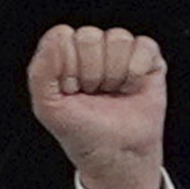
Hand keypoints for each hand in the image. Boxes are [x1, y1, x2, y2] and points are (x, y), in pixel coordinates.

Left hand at [26, 24, 166, 188]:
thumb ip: (41, 73)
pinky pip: (143, 45)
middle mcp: (92, 48)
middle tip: (93, 94)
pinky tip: (131, 88)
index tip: (71, 91)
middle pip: (89, 37)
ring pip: (117, 39)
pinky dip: (136, 72)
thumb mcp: (48, 108)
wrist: (115, 154)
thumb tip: (58, 34)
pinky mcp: (148, 58)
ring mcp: (120, 51)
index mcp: (64, 54)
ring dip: (114, 74)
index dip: (67, 68)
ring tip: (112, 92)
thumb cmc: (81, 131)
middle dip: (90, 73)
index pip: (62, 37)